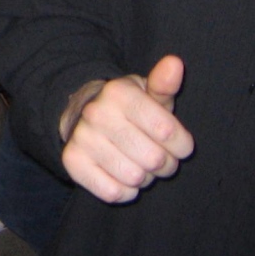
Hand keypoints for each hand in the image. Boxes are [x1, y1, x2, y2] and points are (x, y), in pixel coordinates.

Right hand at [59, 55, 194, 203]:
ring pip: (135, 178)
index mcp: (118, 92)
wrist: (80, 115)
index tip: (178, 144)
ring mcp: (82, 138)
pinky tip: (121, 174)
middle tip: (158, 156)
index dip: (182, 145)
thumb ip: (163, 83)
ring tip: (138, 163)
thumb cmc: (127, 108)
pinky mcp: (72, 162)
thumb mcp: (146, 93)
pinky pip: (113, 192)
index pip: (168, 131)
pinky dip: (124, 190)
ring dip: (144, 178)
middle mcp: (96, 113)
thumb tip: (175, 63)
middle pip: (154, 159)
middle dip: (165, 164)